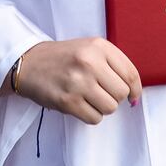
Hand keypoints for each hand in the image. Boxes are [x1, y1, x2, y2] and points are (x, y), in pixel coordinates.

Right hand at [11, 39, 141, 124]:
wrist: (29, 63)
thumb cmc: (64, 57)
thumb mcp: (89, 48)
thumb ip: (113, 65)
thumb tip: (135, 95)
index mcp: (98, 46)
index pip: (130, 74)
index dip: (136, 89)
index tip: (132, 96)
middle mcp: (89, 62)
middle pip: (121, 93)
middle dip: (114, 97)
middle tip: (100, 92)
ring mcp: (78, 82)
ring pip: (110, 108)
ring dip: (102, 107)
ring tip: (88, 97)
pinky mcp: (67, 101)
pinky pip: (94, 118)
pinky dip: (90, 115)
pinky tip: (80, 104)